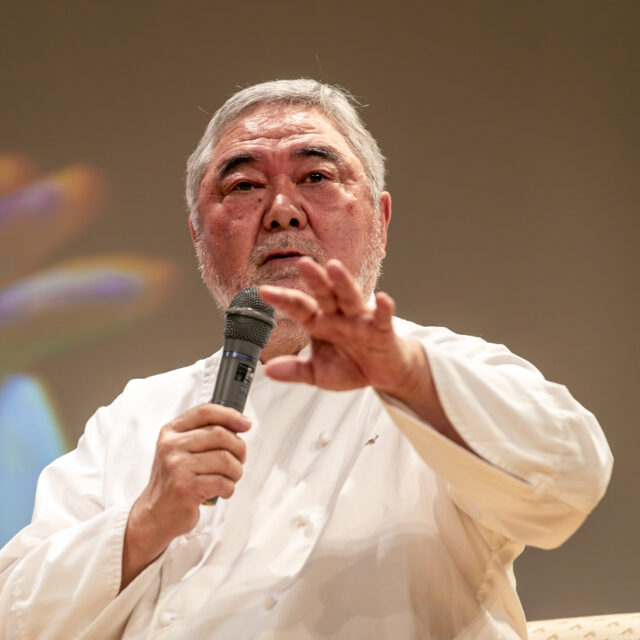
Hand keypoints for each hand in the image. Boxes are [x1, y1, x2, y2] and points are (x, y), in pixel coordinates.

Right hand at [120, 404, 249, 589]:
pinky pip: (223, 481)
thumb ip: (204, 433)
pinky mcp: (185, 487)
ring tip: (230, 478)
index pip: (205, 411)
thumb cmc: (175, 480)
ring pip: (225, 459)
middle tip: (239, 460)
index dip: (230, 415)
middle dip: (239, 448)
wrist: (155, 513)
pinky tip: (222, 491)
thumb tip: (240, 423)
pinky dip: (229, 487)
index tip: (246, 424)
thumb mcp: (181, 449)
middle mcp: (171, 446)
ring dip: (236, 471)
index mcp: (171, 431)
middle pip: (220, 434)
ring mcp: (176, 466)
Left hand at [259, 257, 417, 395]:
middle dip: (314, 279)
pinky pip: (382, 319)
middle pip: (324, 294)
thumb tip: (268, 370)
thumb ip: (295, 370)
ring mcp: (361, 321)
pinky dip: (383, 309)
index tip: (263, 292)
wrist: (382, 375)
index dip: (283, 299)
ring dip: (343, 282)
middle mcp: (339, 316)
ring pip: (350, 298)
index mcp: (320, 323)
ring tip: (334, 267)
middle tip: (302, 263)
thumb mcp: (317, 373)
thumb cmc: (350, 367)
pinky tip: (382, 298)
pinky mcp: (382, 331)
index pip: (299, 308)